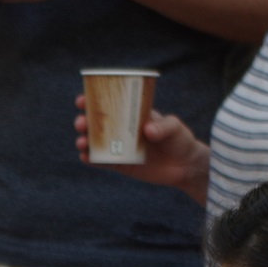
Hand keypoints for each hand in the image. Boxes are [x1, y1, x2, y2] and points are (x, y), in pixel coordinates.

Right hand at [73, 97, 209, 198]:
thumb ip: (163, 126)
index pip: (110, 105)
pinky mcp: (120, 165)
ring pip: (95, 142)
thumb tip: (147, 131)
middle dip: (85, 121)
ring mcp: (120, 148)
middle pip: (97, 123)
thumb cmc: (180, 140)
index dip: (93, 101)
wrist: (184, 166)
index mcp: (132, 114)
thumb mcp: (174, 127)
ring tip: (82, 142)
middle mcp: (122, 130)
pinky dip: (91, 159)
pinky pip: (101, 162)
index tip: (83, 100)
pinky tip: (85, 157)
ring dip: (84, 141)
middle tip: (82, 123)